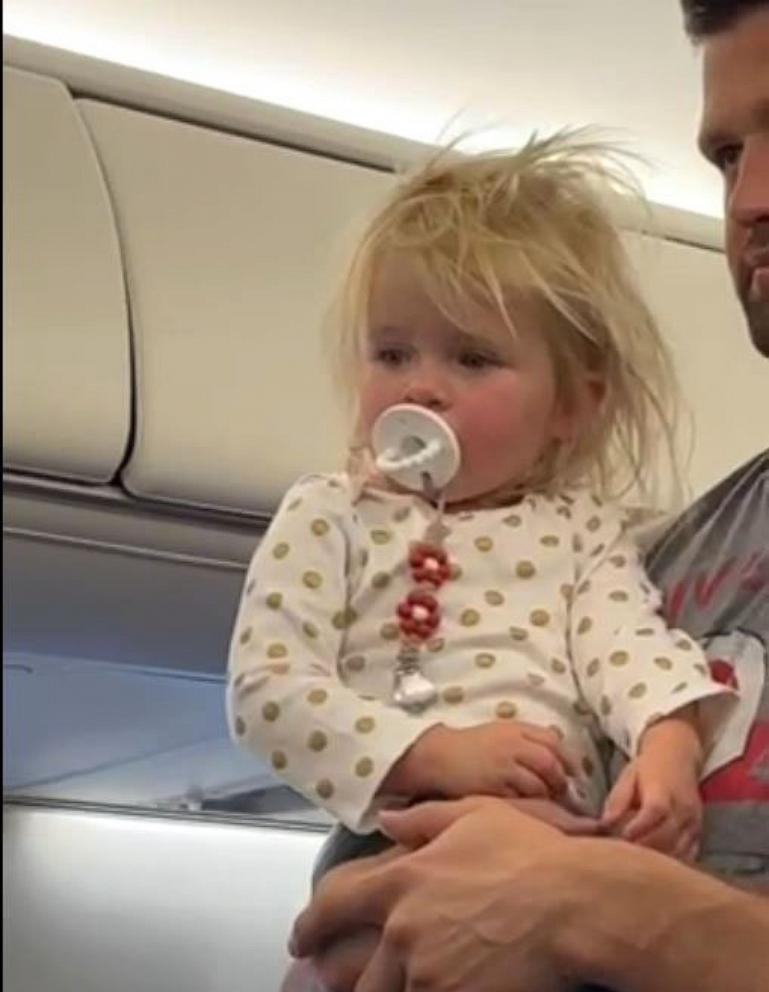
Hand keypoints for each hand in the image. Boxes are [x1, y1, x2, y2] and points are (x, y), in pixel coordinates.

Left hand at [292, 797, 587, 991]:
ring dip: (405, 990)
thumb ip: (422, 819)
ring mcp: (429, 974)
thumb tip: (387, 818)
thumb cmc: (529, 853)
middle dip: (363, 983)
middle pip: (363, 977)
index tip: (301, 940)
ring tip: (430, 977)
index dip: (310, 926)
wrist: (572, 903)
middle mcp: (406, 932)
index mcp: (403, 882)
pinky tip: (459, 984)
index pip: (334, 907)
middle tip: (370, 981)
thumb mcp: (473, 815)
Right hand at [415, 720, 576, 800]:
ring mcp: (504, 766)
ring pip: (539, 784)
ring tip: (544, 805)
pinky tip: (524, 808)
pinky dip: (527, 805)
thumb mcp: (500, 733)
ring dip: (545, 796)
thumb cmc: (470, 746)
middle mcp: (513, 744)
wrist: (437, 756)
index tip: (574, 774)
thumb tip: (557, 761)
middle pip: (550, 763)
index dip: (568, 759)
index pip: (554, 741)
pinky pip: (521, 799)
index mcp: (516, 729)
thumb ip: (526, 741)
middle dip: (560, 781)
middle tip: (562, 794)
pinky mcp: (494, 786)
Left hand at [602, 749, 701, 859]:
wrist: (678, 754)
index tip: (619, 841)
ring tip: (635, 867)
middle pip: (666, 837)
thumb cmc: (648, 767)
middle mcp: (682, 809)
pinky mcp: (698, 832)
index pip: (653, 814)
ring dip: (657, 862)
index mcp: (663, 792)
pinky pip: (689, 855)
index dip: (637, 829)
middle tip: (622, 860)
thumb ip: (617, 801)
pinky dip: (672, 863)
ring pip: (678, 851)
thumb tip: (604, 825)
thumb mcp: (628, 777)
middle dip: (643, 851)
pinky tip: (655, 868)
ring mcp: (693, 822)